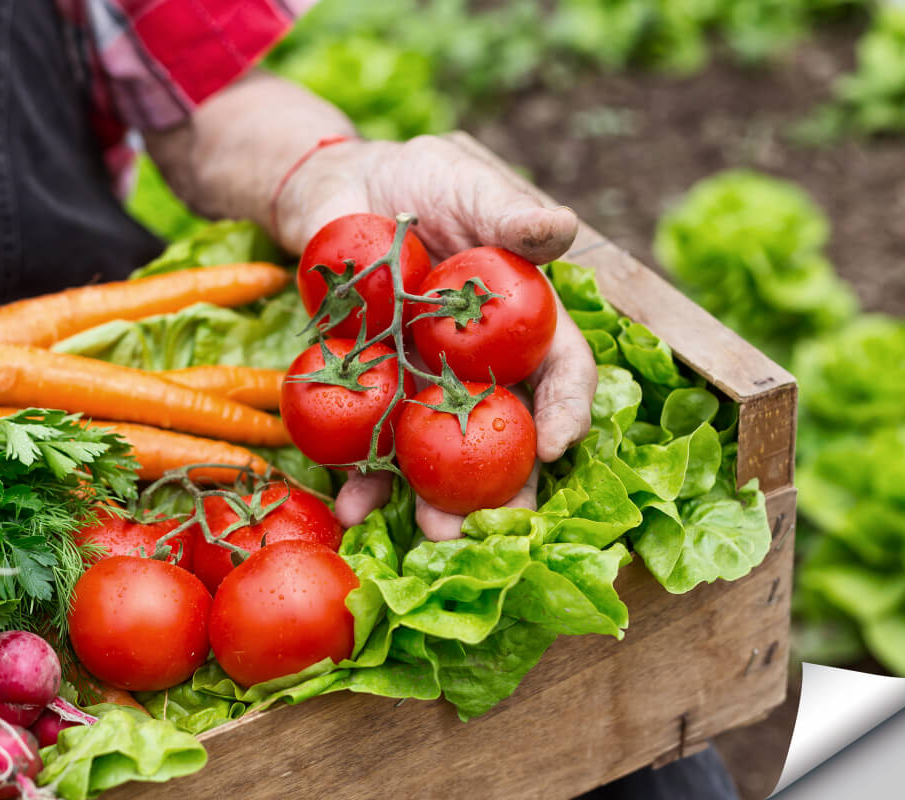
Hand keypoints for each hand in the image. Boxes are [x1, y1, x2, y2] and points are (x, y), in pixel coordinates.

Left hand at [274, 136, 598, 540]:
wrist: (338, 192)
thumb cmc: (417, 181)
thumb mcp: (463, 182)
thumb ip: (506, 213)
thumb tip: (560, 228)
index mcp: (522, 322)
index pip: (560, 371)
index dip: (566, 409)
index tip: (556, 444)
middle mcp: (480, 367)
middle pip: (505, 432)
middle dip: (506, 485)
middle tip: (499, 526)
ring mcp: (423, 386)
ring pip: (441, 453)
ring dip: (438, 499)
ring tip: (432, 537)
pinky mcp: (370, 393)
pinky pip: (369, 443)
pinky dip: (362, 479)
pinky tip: (352, 508)